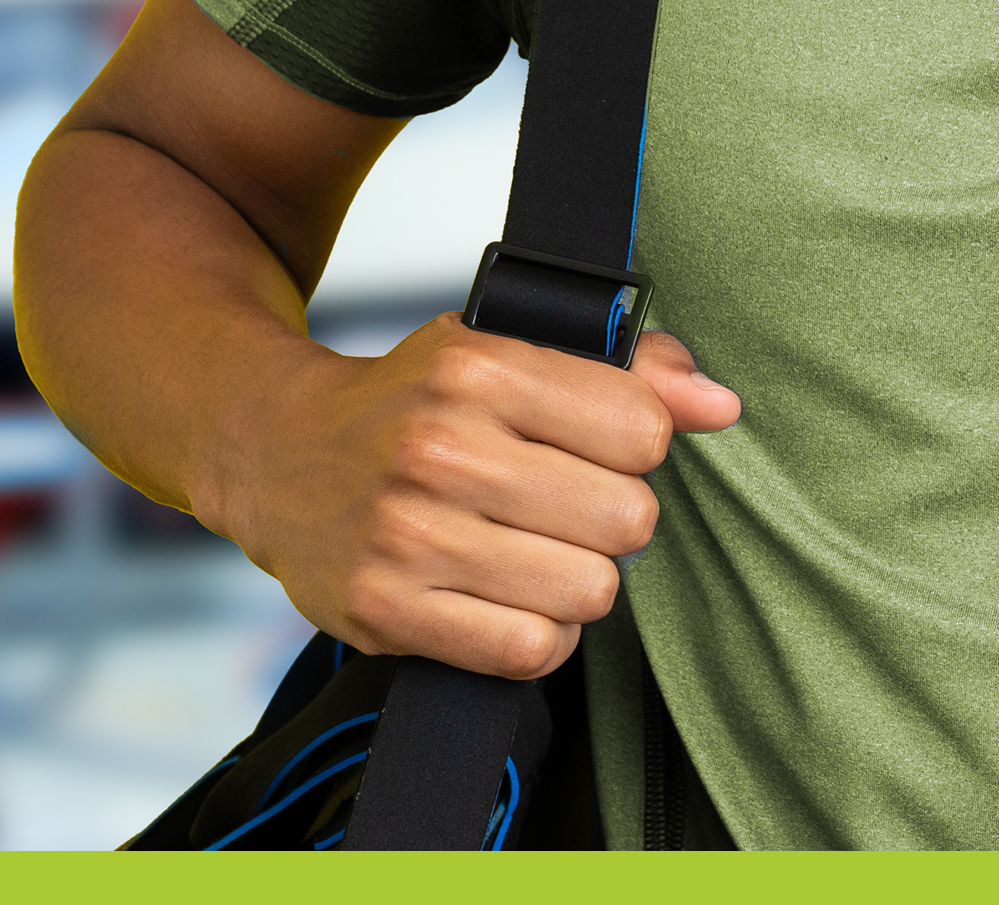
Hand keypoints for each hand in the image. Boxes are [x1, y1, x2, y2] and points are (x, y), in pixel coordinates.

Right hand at [209, 318, 741, 680]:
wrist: (277, 451)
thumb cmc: (413, 398)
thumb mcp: (510, 347)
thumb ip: (630, 366)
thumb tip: (720, 406)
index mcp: (480, 366)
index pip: (642, 429)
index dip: (639, 444)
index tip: (602, 445)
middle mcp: (442, 448)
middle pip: (626, 519)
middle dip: (614, 517)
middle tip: (569, 505)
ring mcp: (408, 535)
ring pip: (588, 591)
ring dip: (580, 580)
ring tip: (538, 550)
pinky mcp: (385, 611)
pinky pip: (529, 652)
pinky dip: (541, 634)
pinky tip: (513, 598)